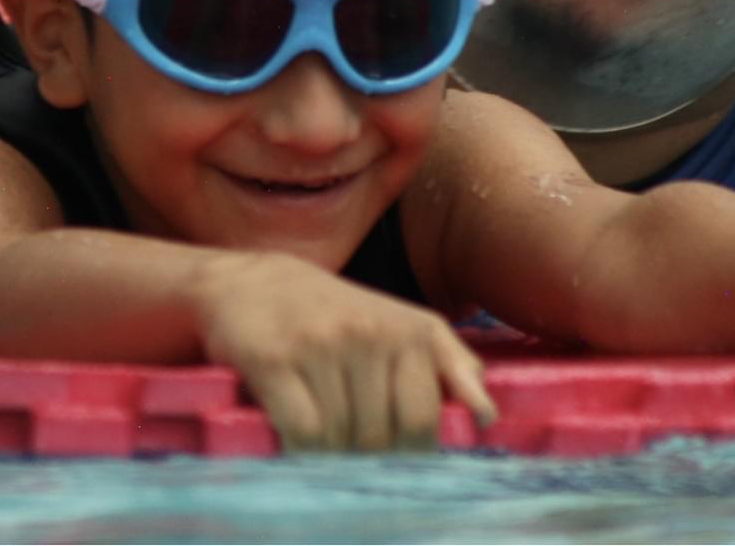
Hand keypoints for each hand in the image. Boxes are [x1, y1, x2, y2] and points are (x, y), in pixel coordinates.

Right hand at [192, 251, 494, 451]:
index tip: (386, 446)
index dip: (405, 449)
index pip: (423, 420)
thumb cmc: (330, 312)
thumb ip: (447, 362)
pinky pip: (303, 433)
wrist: (248, 282)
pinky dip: (299, 447)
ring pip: (341, 439)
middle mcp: (369, 331)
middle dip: (364, 452)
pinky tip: (291, 429)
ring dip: (328, 450)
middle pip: (382, 436)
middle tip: (343, 434)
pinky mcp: (274, 359)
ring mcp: (321, 344)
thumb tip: (486, 414)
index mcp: (408, 328)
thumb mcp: (396, 323)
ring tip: (316, 424)